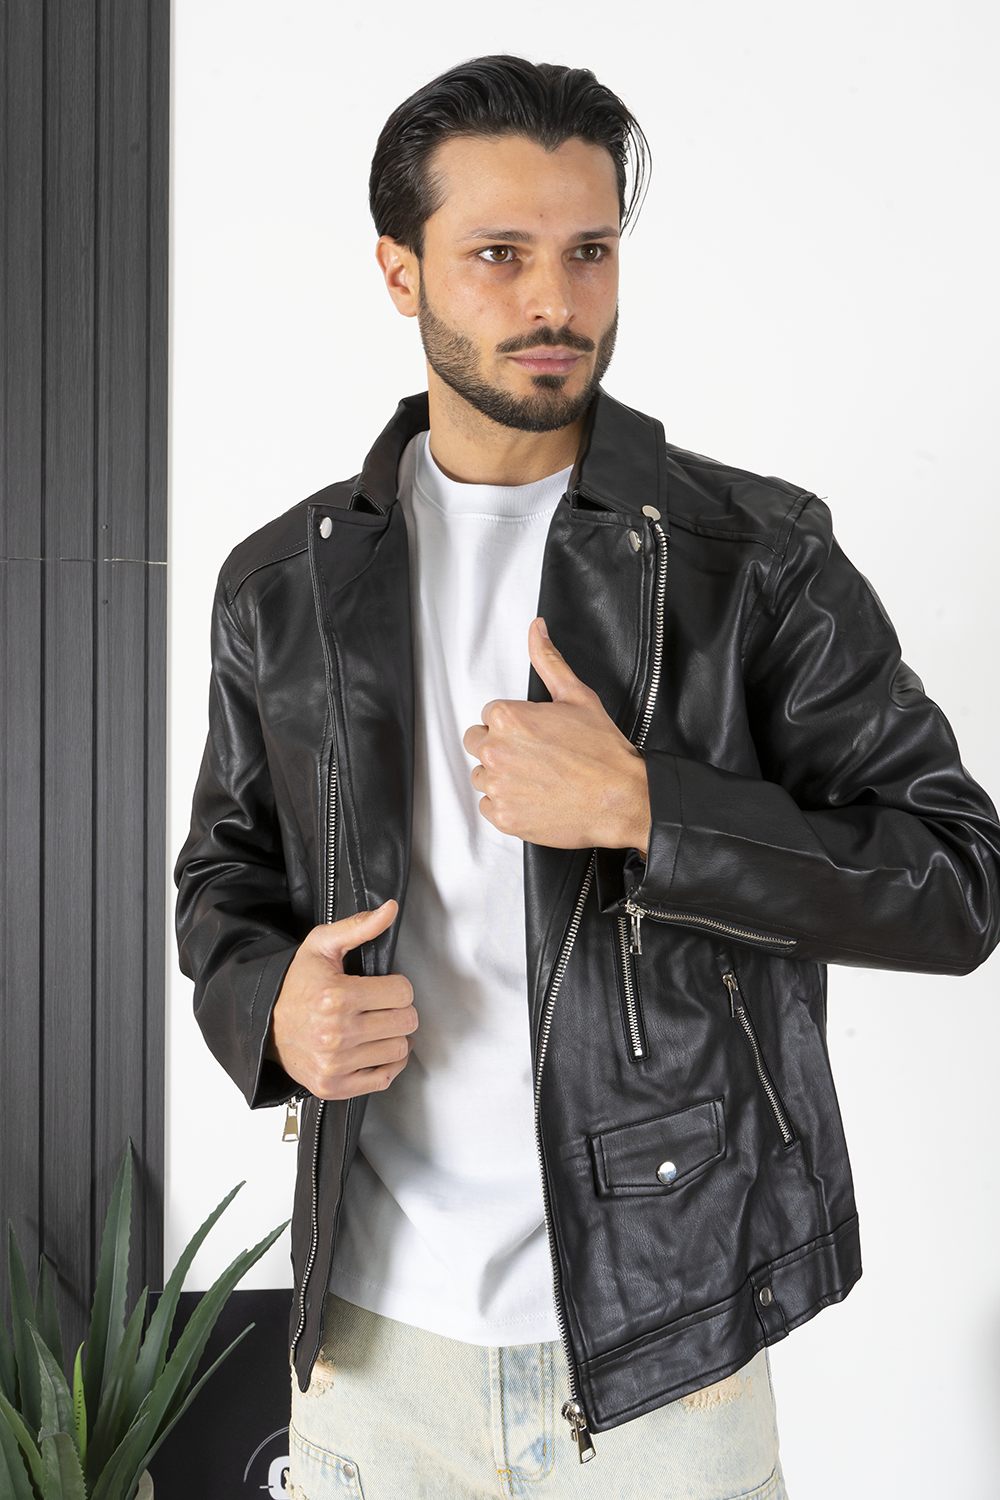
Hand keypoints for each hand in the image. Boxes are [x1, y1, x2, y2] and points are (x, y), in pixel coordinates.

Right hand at [266, 901, 416, 1099]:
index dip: (397, 986)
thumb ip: (359, 927)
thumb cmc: (295, 984)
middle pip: (406, 1022)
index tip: (383, 986)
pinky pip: (385, 1078)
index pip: (403, 992)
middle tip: (381, 1007)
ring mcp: (334, 1063)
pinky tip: (373, 1049)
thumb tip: (389, 910)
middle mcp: (335, 1033)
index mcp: (336, 996)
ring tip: (375, 1026)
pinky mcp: (333, 1086)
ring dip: (393, 1037)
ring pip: (399, 1050)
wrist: (264, 1024)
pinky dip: (387, 1064)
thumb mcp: (321, 946)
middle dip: (399, 1010)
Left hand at [462, 618, 649, 852]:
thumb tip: (537, 630)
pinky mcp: (504, 816)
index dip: (514, 724)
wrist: (621, 798)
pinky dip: (507, 805)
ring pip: (482, 776)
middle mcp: (496, 750)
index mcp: (508, 717)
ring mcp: (498, 785)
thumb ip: (549, 660)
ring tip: (537, 777)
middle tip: (535, 756)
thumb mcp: (577, 696)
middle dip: (501, 747)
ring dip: (502, 776)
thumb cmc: (603, 752)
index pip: (489, 715)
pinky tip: (534, 797)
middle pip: (477, 744)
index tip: (534, 734)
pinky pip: (489, 807)